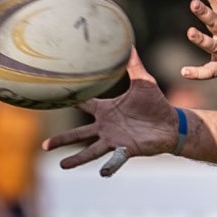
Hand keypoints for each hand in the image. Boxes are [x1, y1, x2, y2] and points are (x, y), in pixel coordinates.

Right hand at [42, 47, 176, 174]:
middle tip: (44, 146)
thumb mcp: (143, 81)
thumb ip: (134, 64)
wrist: (172, 123)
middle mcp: (106, 127)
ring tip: (62, 165)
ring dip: (78, 158)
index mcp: (106, 110)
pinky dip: (110, 166)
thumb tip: (130, 42)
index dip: (67, 99)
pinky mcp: (128, 149)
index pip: (82, 103)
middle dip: (62, 140)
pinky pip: (117, 159)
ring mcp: (115, 140)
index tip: (47, 95)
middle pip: (79, 134)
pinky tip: (102, 174)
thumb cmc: (156, 104)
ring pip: (91, 150)